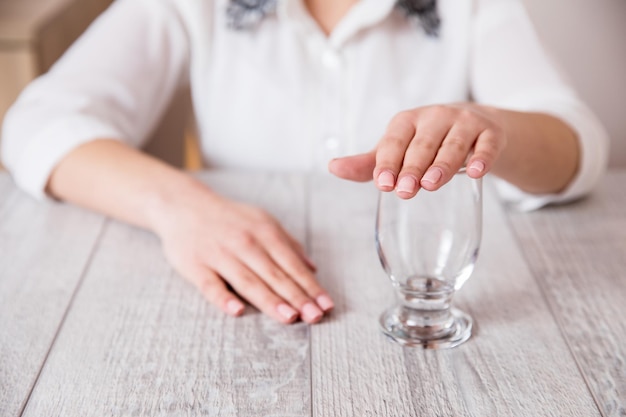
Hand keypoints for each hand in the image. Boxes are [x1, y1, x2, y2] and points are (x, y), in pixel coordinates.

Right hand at [150, 181, 333, 323]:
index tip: (326, 304)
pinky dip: (223, 298)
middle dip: (297, 297)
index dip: (310, 286)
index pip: (292, 264)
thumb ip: (288, 244)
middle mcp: (244, 243)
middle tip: (315, 317)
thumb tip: (312, 268)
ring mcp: (219, 255)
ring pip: (248, 282)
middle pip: (275, 275)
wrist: (184, 205)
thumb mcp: (263, 221)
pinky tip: (238, 311)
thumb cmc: (230, 218)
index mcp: (264, 232)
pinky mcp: (196, 266)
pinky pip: (210, 285)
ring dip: (270, 301)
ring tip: (290, 317)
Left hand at [329, 103, 505, 196]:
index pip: (395, 141)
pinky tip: (476, 173)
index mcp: (407, 121)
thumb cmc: (426, 142)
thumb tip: (333, 167)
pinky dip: (482, 158)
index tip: (384, 184)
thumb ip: (368, 164)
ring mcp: (465, 123)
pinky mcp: (490, 133)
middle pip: (423, 144)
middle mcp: (435, 117)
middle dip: (412, 167)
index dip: (388, 162)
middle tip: (404, 191)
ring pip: (454, 144)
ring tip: (432, 184)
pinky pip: (487, 145)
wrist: (474, 126)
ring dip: (442, 164)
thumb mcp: (397, 150)